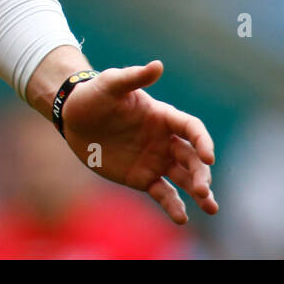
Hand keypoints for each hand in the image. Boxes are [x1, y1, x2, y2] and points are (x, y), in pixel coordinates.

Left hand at [59, 60, 217, 223]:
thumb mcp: (110, 83)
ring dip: (199, 191)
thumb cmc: (93, 95)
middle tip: (202, 189)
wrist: (72, 116)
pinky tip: (181, 218)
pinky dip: (174, 205)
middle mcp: (165, 140)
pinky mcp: (143, 177)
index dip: (203, 141)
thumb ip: (133, 77)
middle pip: (192, 158)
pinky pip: (163, 193)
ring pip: (185, 178)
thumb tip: (158, 65)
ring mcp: (155, 160)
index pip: (191, 128)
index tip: (208, 157)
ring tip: (210, 206)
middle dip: (201, 174)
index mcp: (163, 117)